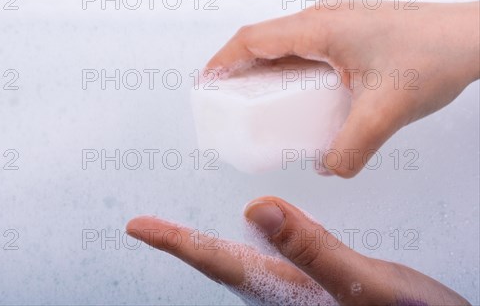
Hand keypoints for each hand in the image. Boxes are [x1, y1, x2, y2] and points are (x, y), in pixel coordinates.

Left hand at [126, 196, 469, 305]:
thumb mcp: (363, 286)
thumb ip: (312, 251)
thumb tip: (258, 209)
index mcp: (287, 290)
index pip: (218, 262)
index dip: (175, 242)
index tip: (138, 227)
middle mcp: (285, 290)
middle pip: (220, 263)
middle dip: (182, 243)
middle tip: (149, 226)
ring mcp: (299, 288)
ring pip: (242, 260)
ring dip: (209, 242)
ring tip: (183, 228)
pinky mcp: (316, 281)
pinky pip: (272, 255)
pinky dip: (252, 238)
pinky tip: (257, 227)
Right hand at [205, 1, 479, 176]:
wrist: (471, 37)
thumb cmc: (434, 55)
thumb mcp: (383, 112)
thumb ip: (349, 149)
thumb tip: (326, 167)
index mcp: (319, 29)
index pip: (252, 40)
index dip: (222, 62)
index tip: (205, 85)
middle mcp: (322, 20)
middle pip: (262, 41)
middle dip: (237, 70)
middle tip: (227, 101)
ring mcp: (336, 24)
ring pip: (284, 44)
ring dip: (264, 70)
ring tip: (257, 102)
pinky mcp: (349, 32)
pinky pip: (305, 49)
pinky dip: (289, 70)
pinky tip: (299, 95)